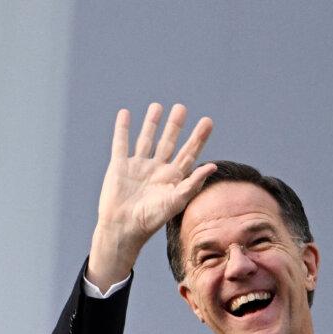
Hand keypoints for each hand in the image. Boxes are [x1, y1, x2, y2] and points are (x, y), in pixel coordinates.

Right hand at [87, 103, 215, 289]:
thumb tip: (213, 166)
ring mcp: (138, 167)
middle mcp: (156, 170)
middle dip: (175, 126)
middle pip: (168, 142)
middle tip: (181, 108)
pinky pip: (121, 143)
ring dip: (151, 123)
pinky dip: (122, 129)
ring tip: (157, 106)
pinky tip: (125, 114)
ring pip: (146, 140)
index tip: (207, 121)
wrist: (123, 227)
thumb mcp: (176, 201)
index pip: (189, 153)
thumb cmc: (151, 219)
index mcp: (172, 178)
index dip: (198, 138)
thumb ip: (193, 183)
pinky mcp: (119, 166)